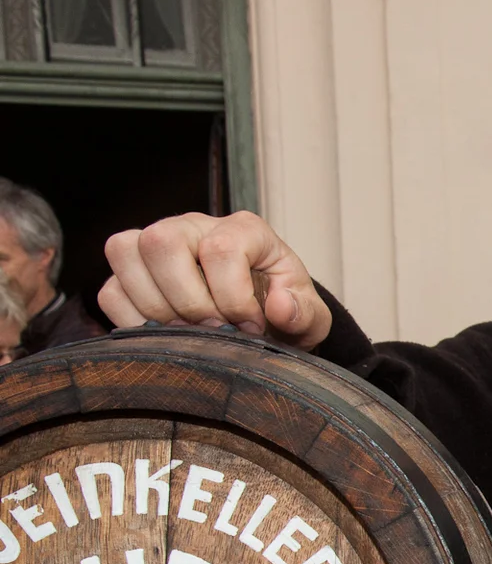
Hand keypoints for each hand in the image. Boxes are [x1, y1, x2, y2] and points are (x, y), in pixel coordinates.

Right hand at [99, 211, 331, 349]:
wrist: (263, 323)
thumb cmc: (283, 312)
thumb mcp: (309, 317)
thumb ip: (304, 312)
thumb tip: (280, 307)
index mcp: (244, 230)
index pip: (220, 248)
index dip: (234, 297)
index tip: (251, 326)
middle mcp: (194, 226)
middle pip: (162, 241)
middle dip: (188, 301)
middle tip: (214, 331)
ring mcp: (156, 246)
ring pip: (126, 254)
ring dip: (156, 309)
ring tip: (191, 334)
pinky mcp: (130, 274)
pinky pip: (110, 291)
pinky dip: (133, 321)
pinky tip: (168, 337)